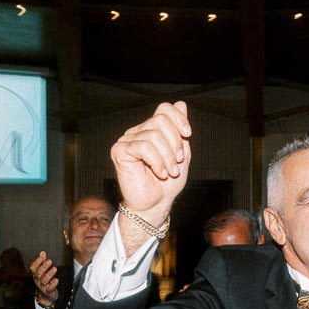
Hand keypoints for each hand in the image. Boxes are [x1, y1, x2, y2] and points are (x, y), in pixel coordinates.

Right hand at [30, 251, 58, 305]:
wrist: (46, 296)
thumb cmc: (45, 280)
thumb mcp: (43, 271)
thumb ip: (43, 262)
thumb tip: (42, 252)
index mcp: (36, 274)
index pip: (33, 268)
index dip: (36, 263)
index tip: (41, 257)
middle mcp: (38, 280)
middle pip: (38, 273)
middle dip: (44, 267)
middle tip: (50, 261)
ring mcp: (42, 286)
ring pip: (44, 280)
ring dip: (49, 274)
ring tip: (54, 269)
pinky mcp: (48, 291)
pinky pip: (50, 288)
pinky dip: (53, 284)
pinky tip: (56, 280)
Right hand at [111, 102, 191, 222]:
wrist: (155, 204)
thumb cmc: (167, 183)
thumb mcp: (181, 154)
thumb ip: (180, 131)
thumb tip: (181, 103)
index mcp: (152, 130)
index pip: (164, 109)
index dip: (178, 118)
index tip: (188, 135)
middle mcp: (138, 131)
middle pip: (160, 120)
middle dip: (175, 142)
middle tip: (177, 162)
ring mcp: (127, 140)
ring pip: (153, 135)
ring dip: (167, 156)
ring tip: (169, 172)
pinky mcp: (120, 151)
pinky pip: (143, 146)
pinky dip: (156, 161)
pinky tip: (160, 173)